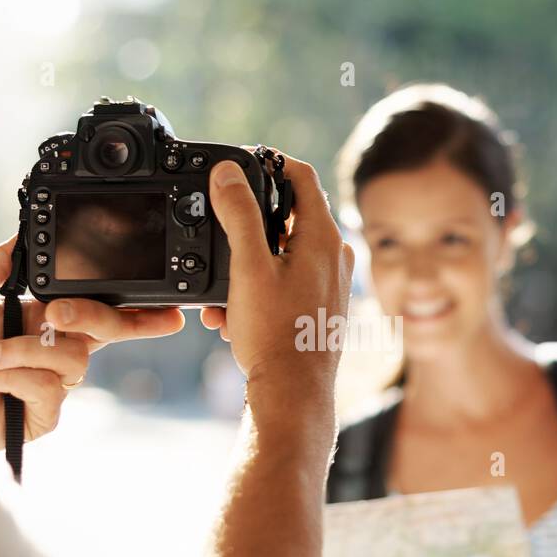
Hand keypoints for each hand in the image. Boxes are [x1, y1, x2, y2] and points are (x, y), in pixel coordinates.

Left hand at [0, 237, 184, 448]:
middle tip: (52, 314)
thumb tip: (25, 234)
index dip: (136, 313)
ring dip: (27, 351)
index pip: (97, 312)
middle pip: (102, 330)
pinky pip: (52, 391)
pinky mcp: (38, 417)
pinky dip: (17, 378)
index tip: (168, 308)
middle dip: (90, 316)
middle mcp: (46, 352)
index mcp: (36, 320)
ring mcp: (44, 386)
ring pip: (75, 360)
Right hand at [197, 155, 352, 398]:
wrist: (293, 393)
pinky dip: (258, 291)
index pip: (301, 175)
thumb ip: (239, 214)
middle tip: (221, 239)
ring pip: (282, 255)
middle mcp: (335, 255)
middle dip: (248, 227)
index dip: (269, 162)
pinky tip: (233, 317)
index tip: (241, 166)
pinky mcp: (322, 306)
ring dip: (246, 267)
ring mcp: (331, 282)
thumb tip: (229, 172)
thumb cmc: (276, 334)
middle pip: (288, 216)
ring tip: (222, 296)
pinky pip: (287, 284)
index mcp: (323, 237)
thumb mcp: (248, 266)